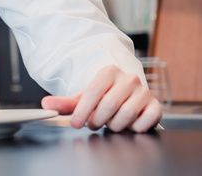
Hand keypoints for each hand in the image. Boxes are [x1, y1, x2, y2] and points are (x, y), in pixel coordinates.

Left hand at [41, 65, 161, 132]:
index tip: (75, 123)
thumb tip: (45, 105)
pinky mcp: (156, 106)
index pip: (93, 92)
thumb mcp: (83, 97)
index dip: (82, 111)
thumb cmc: (102, 96)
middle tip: (92, 124)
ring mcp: (144, 91)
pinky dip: (134, 128)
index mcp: (109, 72)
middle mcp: (129, 79)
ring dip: (113, 125)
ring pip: (126, 115)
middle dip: (97, 119)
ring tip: (108, 123)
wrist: (125, 93)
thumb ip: (64, 103)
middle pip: (109, 105)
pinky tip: (127, 124)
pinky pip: (145, 122)